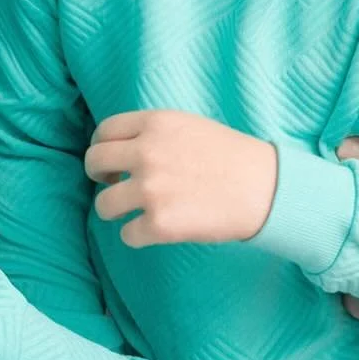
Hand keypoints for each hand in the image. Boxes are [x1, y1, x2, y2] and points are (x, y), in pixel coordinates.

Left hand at [85, 110, 276, 246]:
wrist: (264, 188)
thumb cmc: (231, 157)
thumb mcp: (188, 126)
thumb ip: (153, 133)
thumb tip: (121, 150)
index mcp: (154, 124)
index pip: (104, 132)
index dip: (102, 147)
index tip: (110, 160)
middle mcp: (146, 153)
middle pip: (94, 163)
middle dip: (99, 176)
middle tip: (112, 185)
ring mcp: (150, 190)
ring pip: (103, 205)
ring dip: (114, 210)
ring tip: (132, 212)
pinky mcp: (159, 224)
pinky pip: (127, 235)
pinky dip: (137, 236)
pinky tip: (154, 230)